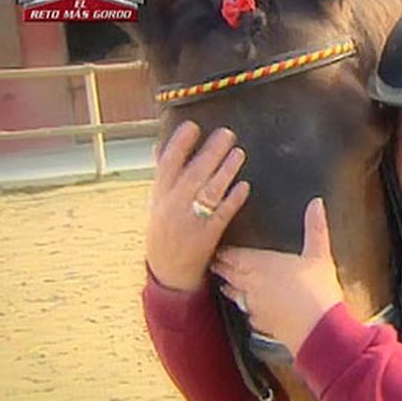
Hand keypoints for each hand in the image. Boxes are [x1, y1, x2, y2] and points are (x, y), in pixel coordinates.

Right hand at [146, 121, 249, 291]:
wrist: (169, 274)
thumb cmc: (164, 234)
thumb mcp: (157, 204)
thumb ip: (163, 177)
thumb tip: (160, 148)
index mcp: (160, 197)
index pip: (167, 165)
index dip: (179, 144)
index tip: (193, 126)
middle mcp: (174, 206)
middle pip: (193, 174)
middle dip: (211, 152)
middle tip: (227, 133)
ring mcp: (191, 221)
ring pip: (209, 191)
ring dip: (226, 170)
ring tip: (239, 153)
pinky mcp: (208, 235)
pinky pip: (223, 213)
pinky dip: (234, 199)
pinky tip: (245, 186)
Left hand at [211, 197, 343, 354]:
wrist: (317, 330)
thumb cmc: (317, 289)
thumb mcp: (319, 254)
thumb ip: (315, 227)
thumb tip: (316, 203)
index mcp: (260, 263)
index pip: (233, 255)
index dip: (225, 252)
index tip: (219, 248)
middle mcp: (250, 284)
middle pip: (228, 273)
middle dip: (222, 267)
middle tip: (216, 262)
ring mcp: (252, 306)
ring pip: (233, 294)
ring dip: (229, 287)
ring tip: (225, 283)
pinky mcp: (260, 324)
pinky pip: (247, 313)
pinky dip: (246, 307)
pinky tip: (251, 308)